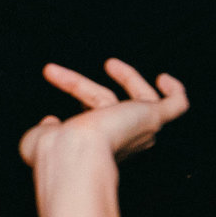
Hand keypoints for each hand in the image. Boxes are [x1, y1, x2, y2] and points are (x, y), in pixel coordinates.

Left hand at [19, 59, 188, 171]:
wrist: (74, 153)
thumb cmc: (56, 151)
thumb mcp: (39, 138)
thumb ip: (45, 129)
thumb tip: (50, 120)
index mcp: (94, 147)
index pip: (89, 119)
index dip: (75, 100)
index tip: (53, 78)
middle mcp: (120, 141)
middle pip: (106, 104)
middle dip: (81, 86)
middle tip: (55, 70)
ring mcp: (139, 128)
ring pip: (139, 100)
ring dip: (128, 78)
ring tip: (109, 63)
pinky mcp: (154, 118)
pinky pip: (176, 105)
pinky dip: (175, 91)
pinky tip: (164, 78)